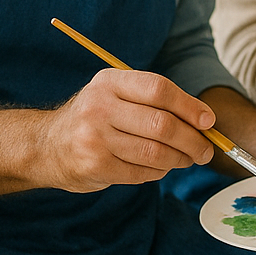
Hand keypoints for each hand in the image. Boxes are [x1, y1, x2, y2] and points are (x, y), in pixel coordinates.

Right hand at [39, 68, 216, 191]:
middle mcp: (99, 106)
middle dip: (192, 140)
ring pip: (155, 153)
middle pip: (161, 124)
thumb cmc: (94, 118)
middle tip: (205, 150)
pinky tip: (159, 167)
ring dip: (179, 159)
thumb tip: (203, 120)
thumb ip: (152, 101)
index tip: (208, 121)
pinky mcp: (95, 166)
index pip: (158, 89)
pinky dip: (158, 172)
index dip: (189, 106)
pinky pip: (142, 173)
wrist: (47, 146)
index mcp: (109, 81)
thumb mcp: (114, 94)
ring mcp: (95, 138)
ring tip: (186, 159)